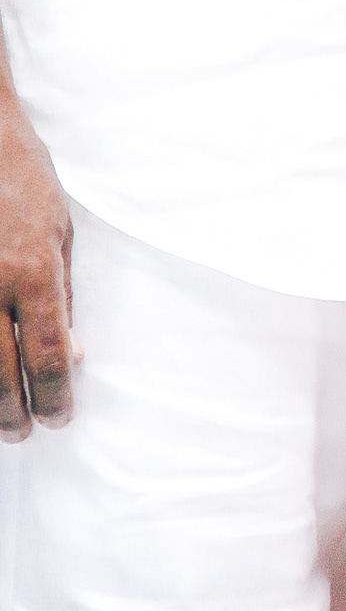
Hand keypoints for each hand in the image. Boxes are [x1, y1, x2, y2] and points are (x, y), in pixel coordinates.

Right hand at [0, 90, 73, 437]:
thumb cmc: (22, 179)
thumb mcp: (59, 230)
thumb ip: (62, 294)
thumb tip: (72, 352)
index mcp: (35, 271)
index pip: (49, 353)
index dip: (54, 395)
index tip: (59, 417)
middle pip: (0, 373)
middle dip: (15, 412)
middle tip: (25, 431)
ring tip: (0, 421)